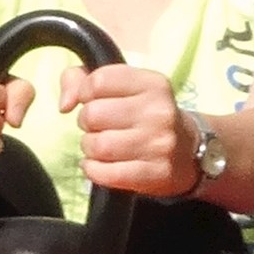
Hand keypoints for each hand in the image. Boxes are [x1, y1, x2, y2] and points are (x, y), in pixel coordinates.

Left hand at [61, 61, 199, 198]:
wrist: (188, 152)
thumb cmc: (145, 114)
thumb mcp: (123, 86)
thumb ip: (81, 78)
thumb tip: (65, 104)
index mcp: (153, 83)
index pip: (98, 81)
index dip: (84, 93)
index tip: (92, 101)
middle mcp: (159, 111)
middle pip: (93, 114)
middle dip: (87, 123)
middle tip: (99, 127)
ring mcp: (160, 144)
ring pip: (98, 146)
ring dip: (90, 148)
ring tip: (101, 146)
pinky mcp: (156, 173)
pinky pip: (106, 174)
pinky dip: (93, 170)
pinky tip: (98, 165)